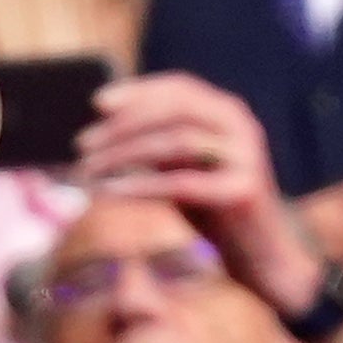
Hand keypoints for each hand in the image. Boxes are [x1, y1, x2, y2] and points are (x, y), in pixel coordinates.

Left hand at [73, 72, 324, 315]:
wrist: (260, 255)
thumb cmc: (213, 209)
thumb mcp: (183, 166)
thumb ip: (158, 142)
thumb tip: (107, 122)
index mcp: (228, 112)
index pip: (179, 87)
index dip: (137, 90)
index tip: (97, 103)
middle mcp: (241, 126)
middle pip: (174, 109)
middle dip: (123, 124)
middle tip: (82, 144)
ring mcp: (246, 157)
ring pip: (175, 141)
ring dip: (123, 154)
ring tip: (87, 171)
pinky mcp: (242, 192)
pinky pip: (182, 182)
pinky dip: (141, 185)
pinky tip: (109, 192)